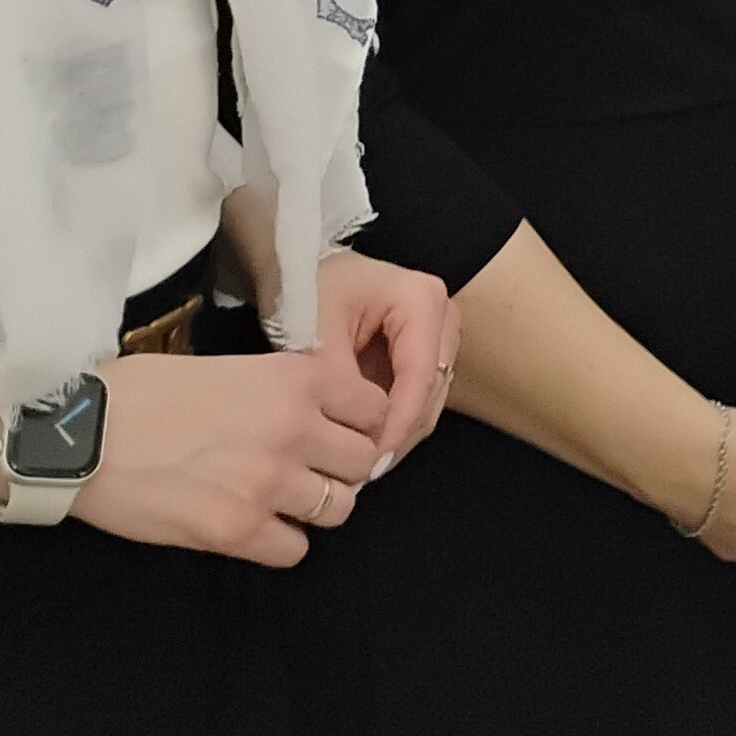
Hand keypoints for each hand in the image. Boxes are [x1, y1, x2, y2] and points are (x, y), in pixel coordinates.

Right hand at [75, 349, 391, 566]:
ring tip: (280, 499)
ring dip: (315, 506)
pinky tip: (253, 525)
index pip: (375, 409)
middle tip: (310, 469)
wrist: (79, 433)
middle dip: (341, 467)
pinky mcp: (236, 530)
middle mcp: (294, 429)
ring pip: (338, 508)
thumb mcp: (231, 366)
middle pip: (363, 462)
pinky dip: (280, 541)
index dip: (358, 423)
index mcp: (296, 379)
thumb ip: (283, 390)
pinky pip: (294, 550)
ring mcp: (268, 483)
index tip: (336, 432)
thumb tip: (320, 417)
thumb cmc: (144, 392)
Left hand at [310, 250, 459, 474]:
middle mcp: (441, 315)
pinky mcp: (422, 351)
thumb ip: (342, 387)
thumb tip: (362, 441)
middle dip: (401, 432)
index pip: (421, 375)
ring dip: (399, 431)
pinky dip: (395, 421)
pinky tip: (366, 444)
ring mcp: (436, 334)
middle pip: (431, 390)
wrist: (293, 264)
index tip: (370, 460)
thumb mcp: (316, 335)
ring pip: (429, 398)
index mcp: (422, 299)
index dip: (399, 422)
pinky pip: (417, 395)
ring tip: (361, 464)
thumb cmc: (301, 288)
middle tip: (363, 472)